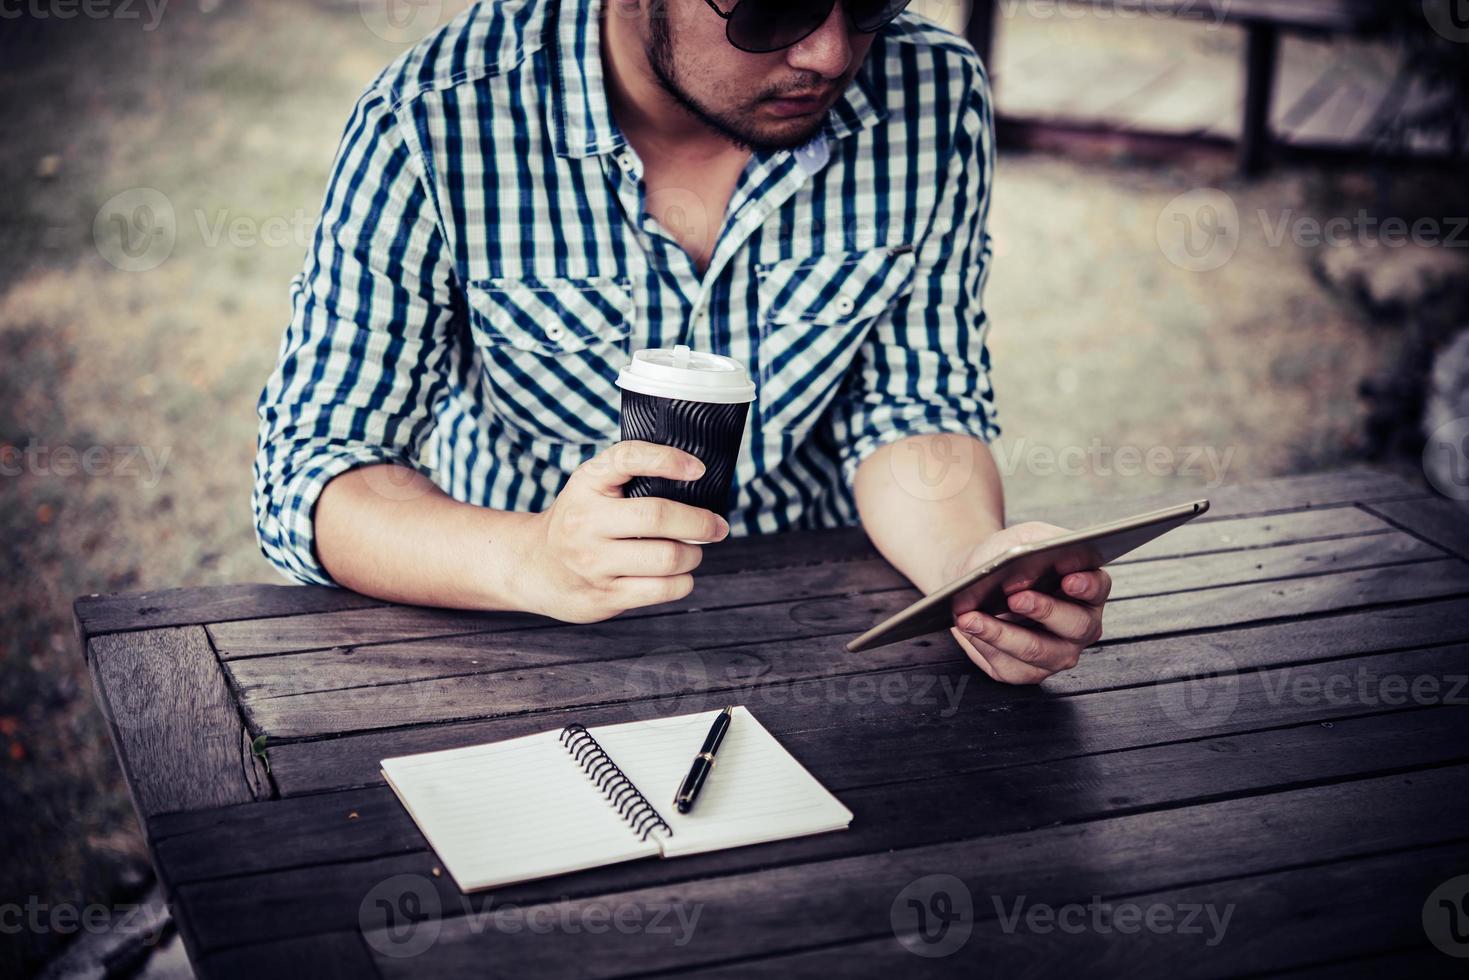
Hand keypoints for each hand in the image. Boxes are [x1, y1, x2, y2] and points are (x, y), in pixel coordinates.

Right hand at [518, 441, 729, 622]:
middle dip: (700, 523)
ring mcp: (593, 562)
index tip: (698, 469)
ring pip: (667, 557)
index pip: (629, 458)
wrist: (532, 565)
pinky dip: (682, 582)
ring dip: (693, 555)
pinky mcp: (603, 596)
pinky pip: (661, 590)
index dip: (668, 459)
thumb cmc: (578, 518)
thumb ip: (632, 472)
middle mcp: (585, 521)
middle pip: (658, 516)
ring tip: (692, 552)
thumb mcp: (591, 484)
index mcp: (587, 484)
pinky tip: (678, 575)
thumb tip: (697, 477)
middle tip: (716, 526)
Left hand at [944, 522, 1110, 684]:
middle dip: (1044, 610)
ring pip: (1038, 651)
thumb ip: (1036, 544)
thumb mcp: (1023, 537)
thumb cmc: (1007, 558)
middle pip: (1075, 625)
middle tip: (1015, 597)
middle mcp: (1081, 626)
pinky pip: (1010, 667)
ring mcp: (1057, 653)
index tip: (1069, 580)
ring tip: (972, 617)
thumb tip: (1033, 562)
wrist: (975, 579)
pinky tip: (969, 629)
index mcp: (1088, 589)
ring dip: (1003, 634)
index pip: (1098, 587)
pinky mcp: (1027, 671)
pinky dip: (985, 646)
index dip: (1086, 585)